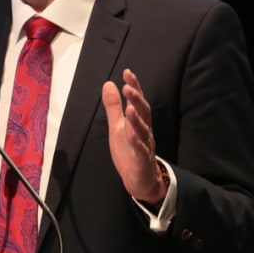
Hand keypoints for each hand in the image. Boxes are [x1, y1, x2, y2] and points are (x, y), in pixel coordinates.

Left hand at [101, 68, 165, 204]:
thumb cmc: (130, 151)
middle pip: (144, 112)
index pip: (138, 101)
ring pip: (143, 130)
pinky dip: (136, 142)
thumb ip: (114, 107)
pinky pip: (140, 151)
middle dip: (136, 99)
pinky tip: (130, 134)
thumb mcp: (118, 126)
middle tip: (127, 87)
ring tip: (130, 107)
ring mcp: (145, 146)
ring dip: (137, 119)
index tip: (127, 72)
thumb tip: (108, 84)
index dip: (134, 87)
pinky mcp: (142, 161)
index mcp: (138, 122)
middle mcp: (144, 131)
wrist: (140, 180)